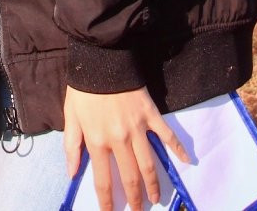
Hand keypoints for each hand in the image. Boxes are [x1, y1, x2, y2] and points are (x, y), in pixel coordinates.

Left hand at [63, 86, 188, 210]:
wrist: (101, 59)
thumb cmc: (83, 89)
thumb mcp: (70, 117)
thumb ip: (71, 146)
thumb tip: (72, 173)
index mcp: (97, 141)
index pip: (103, 180)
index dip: (107, 201)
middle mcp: (119, 139)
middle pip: (130, 177)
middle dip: (134, 198)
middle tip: (138, 210)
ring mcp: (137, 128)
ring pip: (149, 164)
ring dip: (153, 184)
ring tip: (155, 198)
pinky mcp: (150, 115)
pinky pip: (167, 136)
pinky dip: (177, 149)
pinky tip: (186, 161)